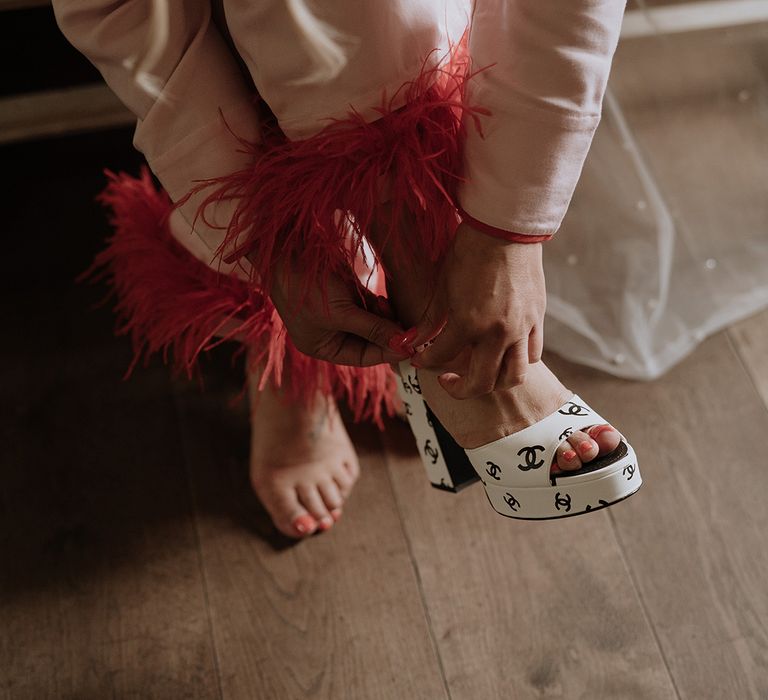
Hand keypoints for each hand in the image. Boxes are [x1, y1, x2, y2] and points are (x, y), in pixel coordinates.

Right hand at [268, 257, 413, 366]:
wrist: (287, 249)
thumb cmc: (306, 287)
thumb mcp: (341, 312)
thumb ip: (374, 329)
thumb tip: (405, 346)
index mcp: (324, 347)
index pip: (364, 357)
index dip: (387, 352)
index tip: (410, 345)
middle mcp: (333, 334)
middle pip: (371, 341)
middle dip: (388, 333)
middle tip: (406, 324)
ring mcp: (341, 313)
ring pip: (374, 322)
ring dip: (385, 317)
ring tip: (384, 305)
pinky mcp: (347, 293)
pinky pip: (370, 305)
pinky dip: (380, 304)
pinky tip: (381, 298)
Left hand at [408, 220, 545, 397]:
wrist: (505, 228)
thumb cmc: (468, 252)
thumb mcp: (443, 287)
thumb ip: (429, 321)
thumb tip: (410, 343)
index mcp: (469, 323)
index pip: (441, 357)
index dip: (425, 363)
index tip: (419, 360)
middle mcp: (497, 332)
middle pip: (482, 383)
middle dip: (460, 390)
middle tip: (447, 381)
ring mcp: (522, 327)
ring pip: (514, 377)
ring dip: (494, 383)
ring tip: (479, 375)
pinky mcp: (537, 318)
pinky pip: (532, 353)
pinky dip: (517, 361)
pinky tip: (502, 353)